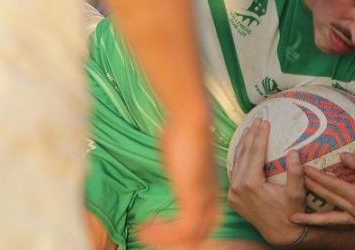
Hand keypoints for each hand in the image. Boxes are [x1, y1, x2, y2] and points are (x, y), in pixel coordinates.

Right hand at [137, 125, 220, 248]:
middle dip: (180, 240)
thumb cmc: (183, 128)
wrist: (191, 116)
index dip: (188, 227)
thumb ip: (179, 166)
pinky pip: (183, 228)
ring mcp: (204, 197)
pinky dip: (162, 234)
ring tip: (143, 236)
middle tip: (154, 238)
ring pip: (193, 235)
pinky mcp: (194, 197)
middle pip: (204, 231)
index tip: (161, 225)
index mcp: (209, 186)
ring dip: (166, 239)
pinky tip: (143, 229)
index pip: (207, 218)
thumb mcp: (180, 153)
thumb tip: (172, 161)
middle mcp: (211, 195)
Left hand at [227, 119, 306, 245]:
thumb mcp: (296, 193)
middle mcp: (237, 188)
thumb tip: (294, 151)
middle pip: (244, 154)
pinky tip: (244, 147)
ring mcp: (232, 193)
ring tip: (250, 128)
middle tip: (258, 119)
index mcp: (251, 184)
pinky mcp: (232, 197)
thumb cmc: (290, 213)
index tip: (265, 122)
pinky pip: (235, 171)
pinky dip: (240, 157)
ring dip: (244, 144)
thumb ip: (295, 173)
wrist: (279, 234)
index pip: (255, 153)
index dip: (261, 135)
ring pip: (236, 161)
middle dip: (251, 135)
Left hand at [290, 153, 354, 226]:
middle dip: (309, 191)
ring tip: (294, 218)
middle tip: (291, 185)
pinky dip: (325, 224)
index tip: (303, 168)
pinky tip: (315, 223)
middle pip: (327, 200)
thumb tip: (342, 155)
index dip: (316, 176)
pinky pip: (338, 224)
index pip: (332, 185)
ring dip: (311, 219)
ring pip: (329, 220)